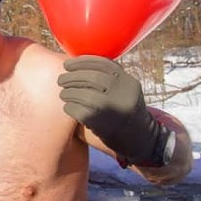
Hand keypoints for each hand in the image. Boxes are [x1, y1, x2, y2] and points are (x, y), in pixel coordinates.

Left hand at [58, 56, 173, 167]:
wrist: (139, 139)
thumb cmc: (124, 111)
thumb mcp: (125, 90)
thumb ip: (110, 78)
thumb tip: (78, 65)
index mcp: (128, 82)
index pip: (103, 64)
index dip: (82, 62)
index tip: (68, 64)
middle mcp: (122, 93)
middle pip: (92, 77)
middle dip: (72, 76)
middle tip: (61, 79)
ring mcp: (113, 108)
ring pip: (83, 94)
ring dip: (68, 92)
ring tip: (64, 93)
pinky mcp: (102, 123)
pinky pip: (79, 111)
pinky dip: (69, 107)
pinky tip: (68, 107)